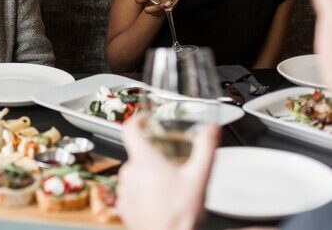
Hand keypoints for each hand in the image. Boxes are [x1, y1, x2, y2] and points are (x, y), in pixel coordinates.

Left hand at [117, 115, 219, 229]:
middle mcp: (129, 172)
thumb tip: (211, 128)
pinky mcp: (123, 205)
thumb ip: (205, 148)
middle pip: (137, 153)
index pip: (129, 128)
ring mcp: (124, 190)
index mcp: (144, 160)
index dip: (137, 119)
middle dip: (154, 155)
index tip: (146, 119)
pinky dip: (143, 191)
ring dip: (149, 175)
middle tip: (172, 164)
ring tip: (168, 187)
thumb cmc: (180, 214)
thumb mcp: (199, 177)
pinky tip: (159, 200)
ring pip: (135, 172)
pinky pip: (132, 190)